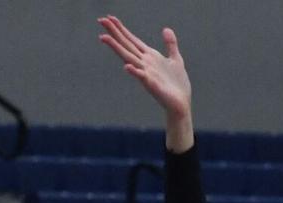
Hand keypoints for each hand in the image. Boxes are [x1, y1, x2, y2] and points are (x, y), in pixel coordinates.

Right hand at [98, 16, 192, 148]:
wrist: (181, 103)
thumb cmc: (177, 84)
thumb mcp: (176, 59)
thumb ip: (170, 45)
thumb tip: (166, 29)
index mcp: (150, 57)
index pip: (132, 40)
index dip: (122, 29)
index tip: (109, 18)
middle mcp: (145, 64)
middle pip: (127, 45)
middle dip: (115, 33)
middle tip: (100, 20)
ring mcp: (147, 74)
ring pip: (129, 58)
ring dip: (117, 48)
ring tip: (104, 38)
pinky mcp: (153, 85)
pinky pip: (142, 77)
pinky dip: (135, 72)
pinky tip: (127, 66)